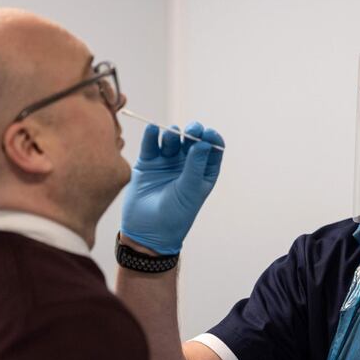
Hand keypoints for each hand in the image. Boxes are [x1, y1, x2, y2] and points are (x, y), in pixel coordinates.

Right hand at [120, 122, 223, 254]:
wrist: (148, 231)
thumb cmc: (175, 215)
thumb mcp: (190, 191)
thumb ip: (195, 166)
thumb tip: (204, 143)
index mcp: (203, 172)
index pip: (211, 149)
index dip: (211, 139)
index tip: (208, 134)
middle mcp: (186, 165)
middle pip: (192, 141)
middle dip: (193, 132)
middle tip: (191, 130)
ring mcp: (166, 163)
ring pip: (172, 140)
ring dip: (172, 134)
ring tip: (171, 136)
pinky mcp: (148, 164)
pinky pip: (150, 145)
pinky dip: (151, 135)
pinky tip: (153, 129)